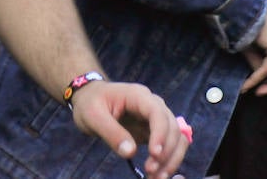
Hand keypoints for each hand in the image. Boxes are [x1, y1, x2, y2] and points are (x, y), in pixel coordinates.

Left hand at [69, 80, 189, 178]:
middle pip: (172, 127)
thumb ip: (111, 132)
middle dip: (166, 152)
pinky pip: (171, 145)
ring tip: (156, 176)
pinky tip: (158, 173)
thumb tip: (130, 152)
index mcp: (137, 95)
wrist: (89, 98)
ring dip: (172, 158)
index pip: (158, 113)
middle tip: (151, 172)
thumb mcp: (93, 116)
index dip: (160, 134)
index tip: (155, 155)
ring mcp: (155, 118)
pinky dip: (169, 159)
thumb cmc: (90, 103)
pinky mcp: (155, 131)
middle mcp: (152, 104)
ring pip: (177, 137)